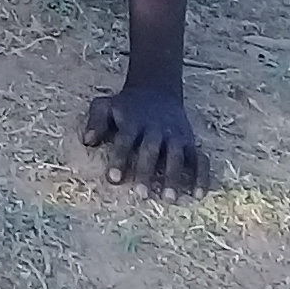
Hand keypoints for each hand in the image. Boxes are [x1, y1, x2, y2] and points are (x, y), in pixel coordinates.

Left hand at [82, 82, 209, 195]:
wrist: (156, 89)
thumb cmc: (126, 105)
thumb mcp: (106, 106)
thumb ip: (96, 121)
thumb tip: (88, 141)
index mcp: (133, 121)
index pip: (125, 140)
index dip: (119, 159)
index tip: (113, 179)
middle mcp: (155, 129)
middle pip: (151, 150)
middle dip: (146, 172)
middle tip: (141, 195)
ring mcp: (175, 136)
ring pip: (176, 156)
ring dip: (174, 177)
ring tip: (169, 199)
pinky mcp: (190, 142)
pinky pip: (199, 159)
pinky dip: (201, 175)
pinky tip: (198, 193)